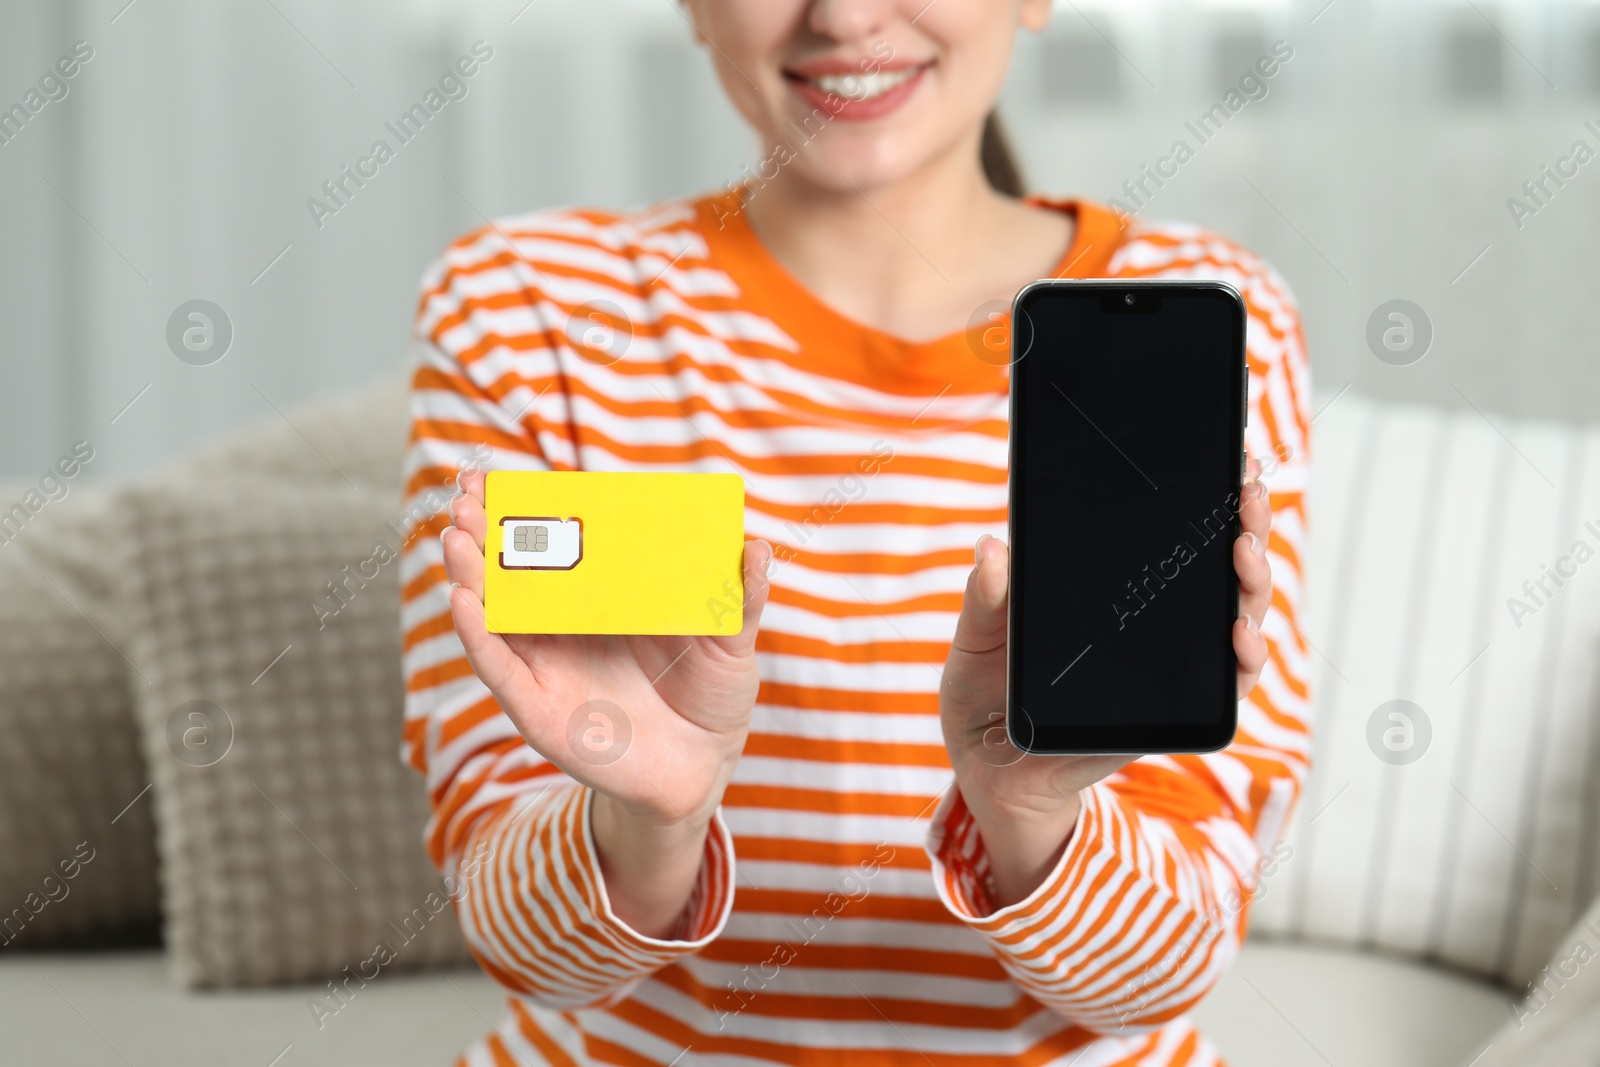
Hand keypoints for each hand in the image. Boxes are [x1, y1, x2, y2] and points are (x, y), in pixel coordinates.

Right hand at [440, 469, 772, 934]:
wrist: (704, 767)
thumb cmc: (711, 694)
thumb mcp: (730, 638)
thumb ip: (741, 594)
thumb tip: (758, 542)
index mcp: (601, 602)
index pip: (555, 549)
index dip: (524, 514)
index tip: (496, 477)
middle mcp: (564, 631)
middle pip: (511, 575)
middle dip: (483, 533)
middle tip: (466, 493)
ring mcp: (546, 669)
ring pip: (494, 617)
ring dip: (470, 576)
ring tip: (456, 536)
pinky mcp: (540, 712)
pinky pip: (501, 670)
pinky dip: (479, 637)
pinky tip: (464, 602)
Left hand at [939, 459, 1274, 907]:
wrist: (985, 769)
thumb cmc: (985, 695)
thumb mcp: (976, 640)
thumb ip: (985, 600)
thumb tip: (991, 546)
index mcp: (1111, 594)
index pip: (1174, 539)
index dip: (1210, 500)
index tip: (1231, 460)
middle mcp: (1152, 627)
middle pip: (1219, 571)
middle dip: (1245, 527)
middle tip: (1245, 494)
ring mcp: (1166, 671)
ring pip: (1234, 621)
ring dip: (1251, 586)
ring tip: (1244, 553)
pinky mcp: (1168, 717)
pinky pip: (1221, 691)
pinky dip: (1241, 663)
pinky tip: (1240, 637)